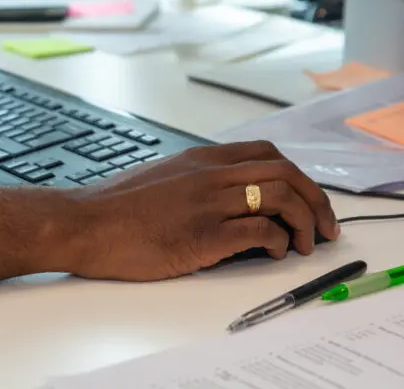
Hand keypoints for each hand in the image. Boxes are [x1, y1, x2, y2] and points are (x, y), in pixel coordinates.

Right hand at [67, 141, 340, 281]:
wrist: (82, 223)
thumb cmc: (112, 207)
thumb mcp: (157, 179)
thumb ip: (192, 181)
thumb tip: (218, 198)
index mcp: (199, 160)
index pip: (266, 153)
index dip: (296, 174)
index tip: (304, 196)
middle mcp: (209, 175)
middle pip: (286, 172)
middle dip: (317, 199)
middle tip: (323, 224)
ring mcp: (207, 203)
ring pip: (281, 197)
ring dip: (305, 222)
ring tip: (305, 243)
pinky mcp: (202, 235)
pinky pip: (260, 233)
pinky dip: (279, 243)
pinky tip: (275, 252)